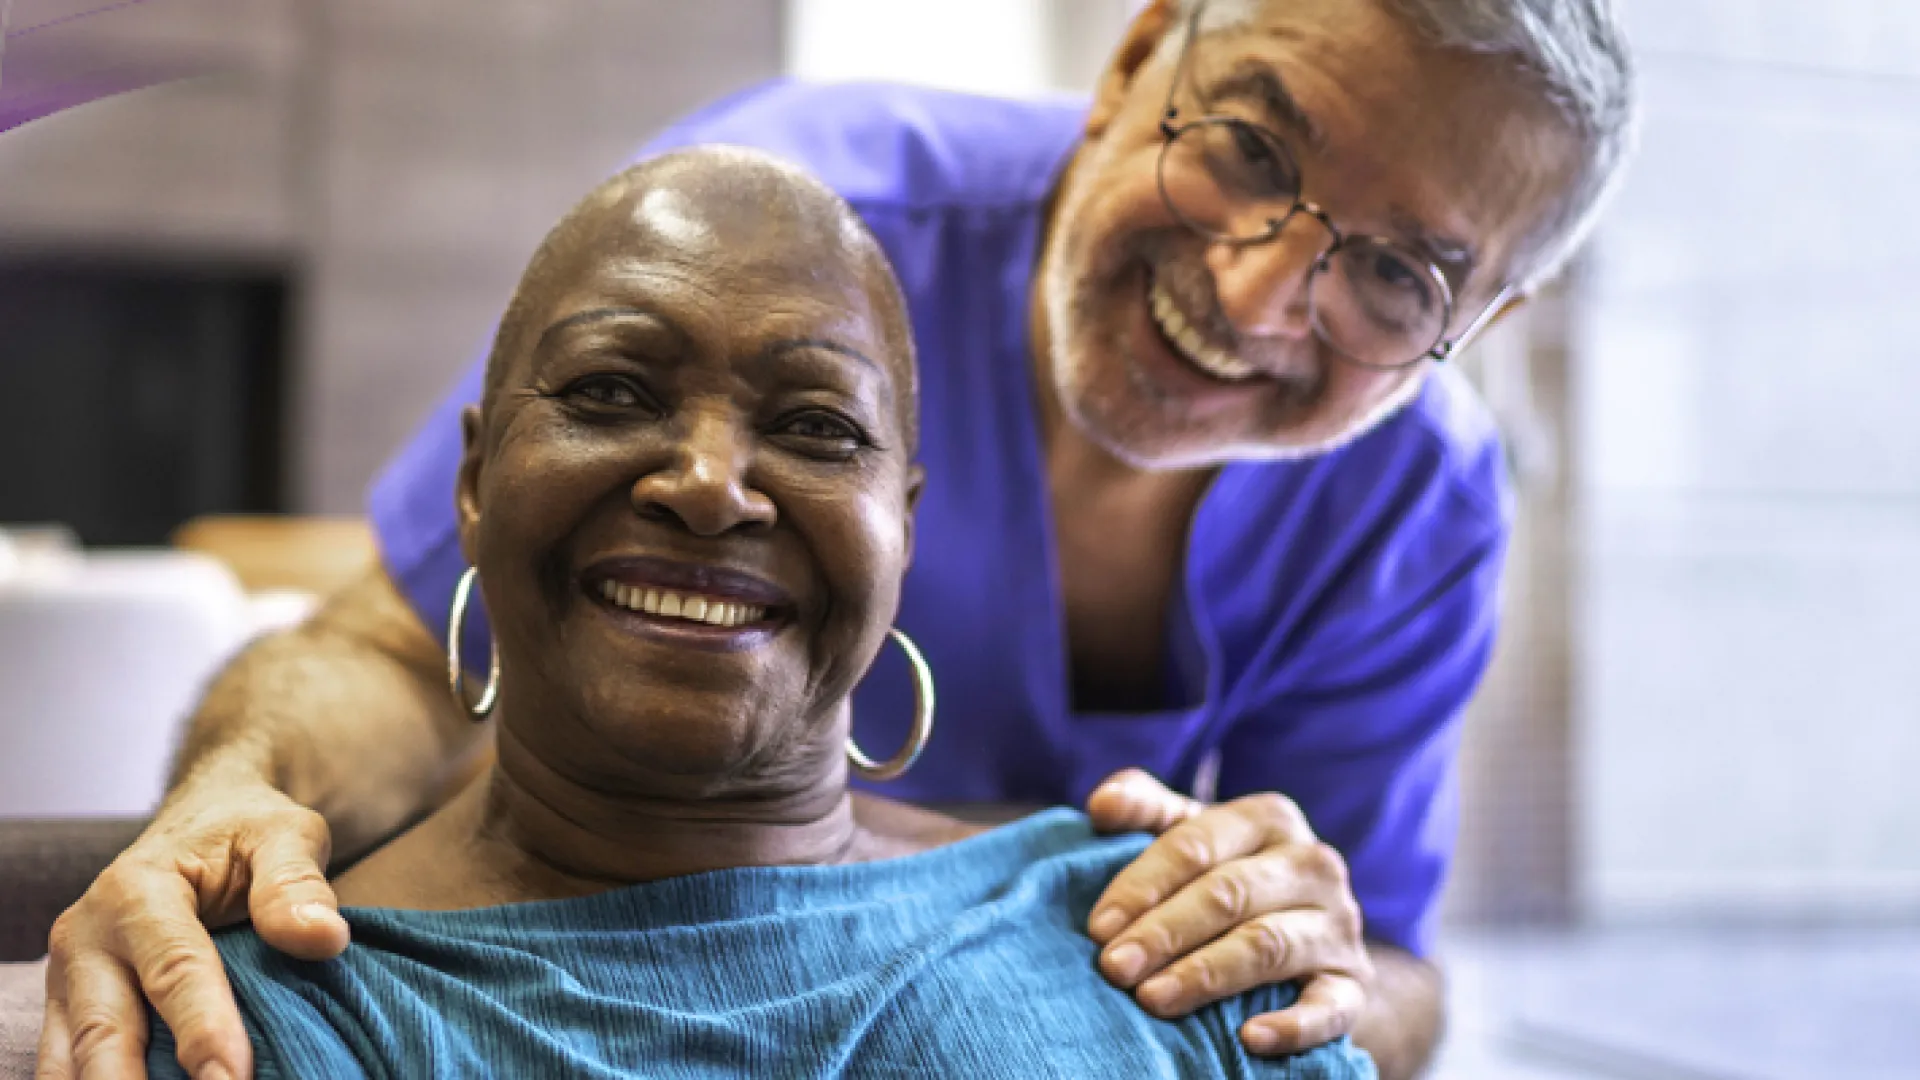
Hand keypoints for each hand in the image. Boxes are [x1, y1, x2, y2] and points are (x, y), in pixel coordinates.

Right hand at [36, 777, 350, 1079]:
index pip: (174, 972)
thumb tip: (324, 936)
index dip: (204, 1030)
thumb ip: (297, 882)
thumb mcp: (285, 834)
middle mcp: (88, 938)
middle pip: (104, 1033)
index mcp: (136, 892)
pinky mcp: (74, 1007)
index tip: (234, 1077)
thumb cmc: (248, 828)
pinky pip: (71, 1062)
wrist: (205, 816)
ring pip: (71, 1060)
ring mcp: (72, 979)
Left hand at [1083, 768, 1373, 1056]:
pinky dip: (1293, 1025)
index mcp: (1270, 818)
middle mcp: (1313, 864)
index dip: (1142, 885)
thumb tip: (1102, 805)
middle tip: (1114, 967)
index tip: (1099, 927)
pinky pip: (1329, 1007)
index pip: (1195, 844)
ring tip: (1152, 999)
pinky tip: (1248, 1038)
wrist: (1306, 927)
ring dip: (1206, 974)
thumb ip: (1146, 808)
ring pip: (1268, 946)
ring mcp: (1338, 925)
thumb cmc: (1227, 872)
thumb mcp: (1192, 831)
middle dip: (1165, 931)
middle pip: (1229, 894)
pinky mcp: (1353, 983)